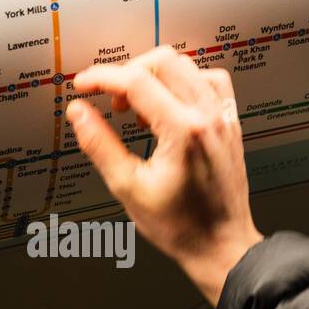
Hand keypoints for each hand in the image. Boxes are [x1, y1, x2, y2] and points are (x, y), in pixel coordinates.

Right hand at [67, 45, 262, 305]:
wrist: (221, 245)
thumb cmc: (181, 227)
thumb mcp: (129, 188)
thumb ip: (100, 144)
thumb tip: (79, 113)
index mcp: (183, 130)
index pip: (136, 81)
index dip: (102, 77)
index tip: (83, 84)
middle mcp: (208, 116)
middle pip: (164, 62)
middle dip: (128, 73)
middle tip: (111, 100)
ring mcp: (223, 118)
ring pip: (188, 66)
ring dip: (156, 76)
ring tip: (140, 108)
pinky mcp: (230, 124)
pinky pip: (211, 83)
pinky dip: (186, 83)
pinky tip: (171, 106)